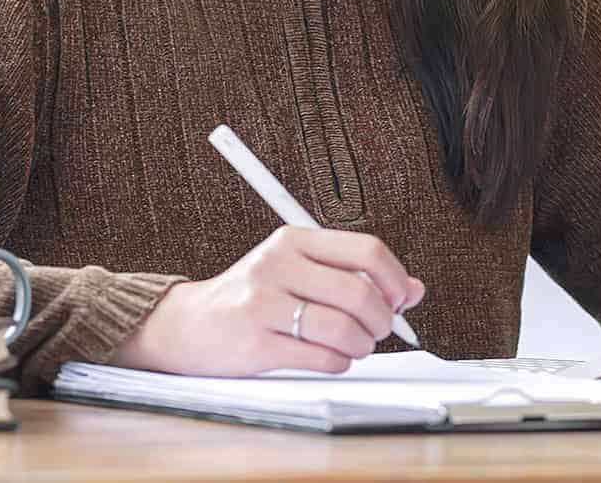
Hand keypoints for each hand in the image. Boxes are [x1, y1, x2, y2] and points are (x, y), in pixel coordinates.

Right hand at [110, 226, 424, 375]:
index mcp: (293, 239)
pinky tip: (333, 359)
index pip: (366, 249)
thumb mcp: (298, 270)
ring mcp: (263, 304)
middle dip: (382, 319)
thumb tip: (414, 290)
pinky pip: (320, 357)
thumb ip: (353, 274)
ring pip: (342, 328)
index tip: (402, 299)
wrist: (186, 325)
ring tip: (356, 347)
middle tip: (379, 331)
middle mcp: (277, 265)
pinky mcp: (255, 343)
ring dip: (362, 345)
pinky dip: (338, 362)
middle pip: (359, 292)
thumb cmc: (252, 296)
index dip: (395, 278)